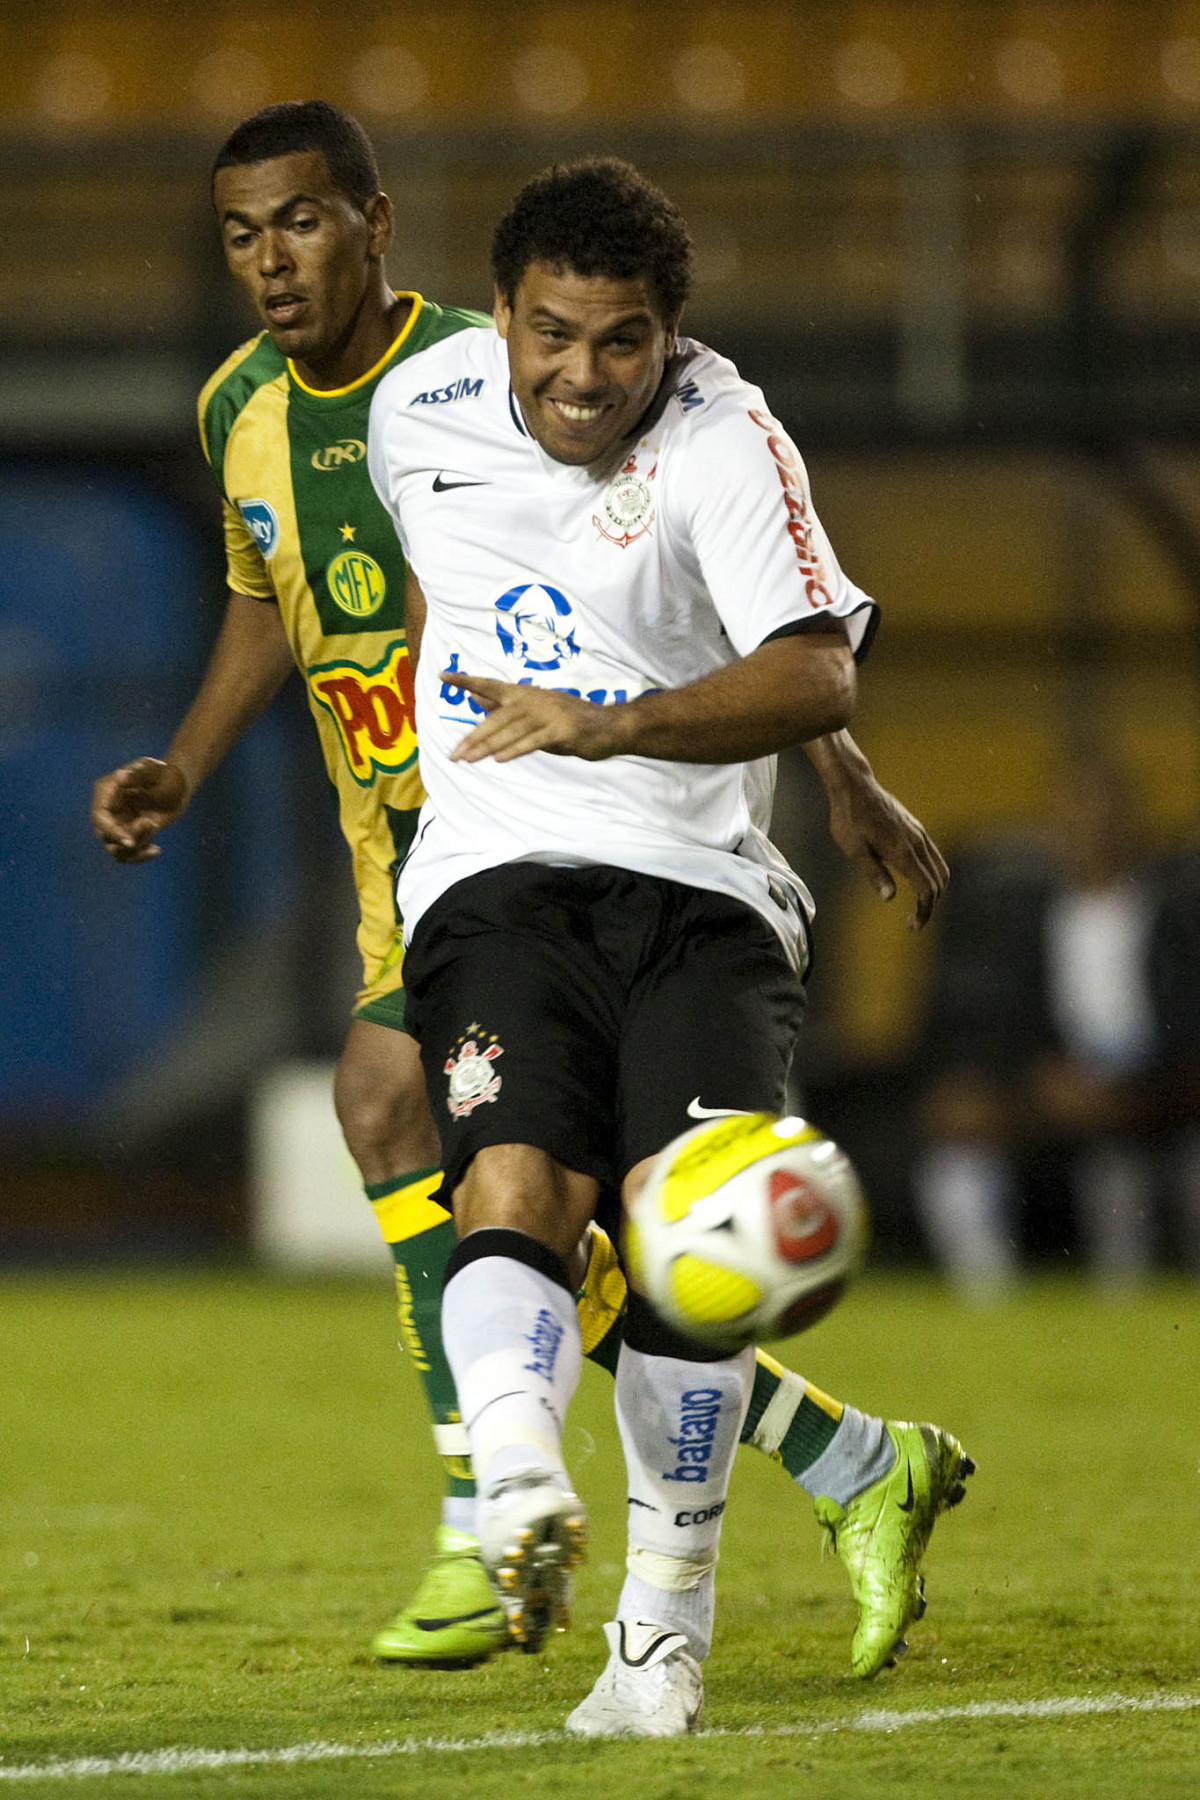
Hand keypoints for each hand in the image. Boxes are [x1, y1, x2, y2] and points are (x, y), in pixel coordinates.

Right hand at [91, 757, 189, 862]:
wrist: (176, 786)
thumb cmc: (164, 774)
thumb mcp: (154, 771)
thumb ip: (138, 775)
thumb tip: (121, 776)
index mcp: (107, 791)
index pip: (100, 817)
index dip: (112, 832)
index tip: (130, 841)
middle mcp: (107, 809)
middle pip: (105, 836)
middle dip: (129, 837)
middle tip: (151, 823)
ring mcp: (116, 824)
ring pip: (115, 849)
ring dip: (137, 847)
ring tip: (154, 825)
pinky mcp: (127, 835)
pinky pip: (126, 854)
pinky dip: (140, 856)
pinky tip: (156, 850)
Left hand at [443, 671, 623, 762]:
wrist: (607, 727)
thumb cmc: (567, 720)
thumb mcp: (533, 711)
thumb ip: (504, 706)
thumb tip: (475, 698)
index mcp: (524, 694)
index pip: (490, 686)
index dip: (467, 681)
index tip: (443, 676)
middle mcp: (533, 700)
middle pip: (496, 718)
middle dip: (473, 738)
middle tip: (454, 754)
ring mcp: (548, 714)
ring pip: (510, 731)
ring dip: (487, 746)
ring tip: (468, 759)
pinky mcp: (561, 730)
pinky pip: (533, 741)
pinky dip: (515, 749)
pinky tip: (499, 758)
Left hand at [810, 735, 947, 929]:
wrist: (855, 786)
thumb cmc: (849, 818)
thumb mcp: (854, 850)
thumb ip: (874, 873)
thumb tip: (890, 897)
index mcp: (903, 852)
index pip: (926, 889)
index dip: (924, 912)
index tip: (912, 926)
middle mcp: (917, 843)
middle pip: (939, 882)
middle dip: (929, 906)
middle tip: (912, 922)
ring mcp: (919, 834)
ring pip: (941, 868)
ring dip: (934, 890)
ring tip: (918, 904)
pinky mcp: (916, 828)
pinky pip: (934, 856)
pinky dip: (933, 874)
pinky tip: (916, 880)